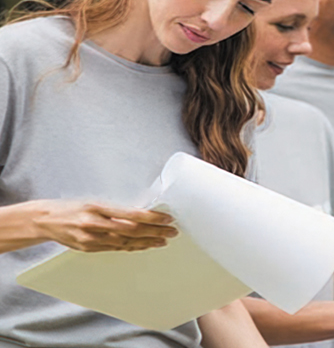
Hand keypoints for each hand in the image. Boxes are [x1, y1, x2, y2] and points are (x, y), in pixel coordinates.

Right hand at [33, 200, 176, 251]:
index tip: (167, 218)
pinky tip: (146, 246)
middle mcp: (94, 224)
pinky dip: (133, 247)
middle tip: (172, 231)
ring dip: (148, 242)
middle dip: (155, 232)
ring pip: (126, 242)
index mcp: (97, 208)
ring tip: (164, 240)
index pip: (130, 214)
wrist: (44, 220)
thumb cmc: (72, 207)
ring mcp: (91, 239)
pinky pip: (116, 249)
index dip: (151, 218)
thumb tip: (142, 214)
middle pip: (132, 230)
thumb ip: (115, 209)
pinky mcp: (89, 248)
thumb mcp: (93, 202)